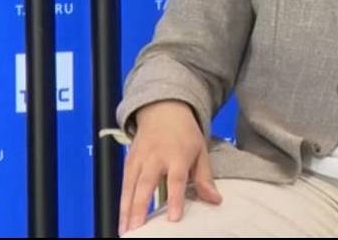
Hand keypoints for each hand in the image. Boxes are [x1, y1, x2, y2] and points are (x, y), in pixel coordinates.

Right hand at [119, 100, 222, 234]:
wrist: (163, 110)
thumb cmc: (185, 133)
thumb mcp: (200, 151)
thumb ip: (205, 178)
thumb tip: (216, 200)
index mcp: (178, 155)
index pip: (176, 180)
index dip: (175, 199)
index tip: (173, 218)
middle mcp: (156, 157)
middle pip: (146, 185)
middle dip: (140, 208)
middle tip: (137, 229)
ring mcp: (139, 159)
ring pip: (130, 187)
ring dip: (126, 210)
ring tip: (125, 230)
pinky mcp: (128, 162)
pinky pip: (124, 184)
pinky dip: (121, 202)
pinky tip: (121, 219)